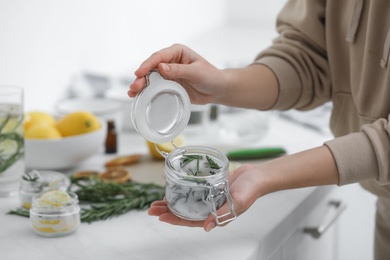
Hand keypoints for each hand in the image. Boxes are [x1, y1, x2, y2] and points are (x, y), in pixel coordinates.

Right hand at [128, 44, 226, 104]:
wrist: (218, 90)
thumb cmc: (211, 76)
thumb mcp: (196, 72)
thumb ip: (179, 70)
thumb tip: (161, 67)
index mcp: (177, 52)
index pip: (159, 56)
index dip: (147, 64)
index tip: (139, 72)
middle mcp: (171, 61)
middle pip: (151, 67)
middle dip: (142, 76)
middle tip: (135, 85)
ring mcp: (169, 74)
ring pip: (151, 77)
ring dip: (141, 84)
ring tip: (133, 92)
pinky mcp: (169, 85)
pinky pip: (155, 87)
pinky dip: (147, 91)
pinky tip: (138, 95)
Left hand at [148, 164, 264, 231]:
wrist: (257, 176)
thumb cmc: (251, 190)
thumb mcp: (238, 203)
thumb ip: (222, 214)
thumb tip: (206, 227)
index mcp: (216, 216)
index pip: (191, 221)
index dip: (175, 219)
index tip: (161, 216)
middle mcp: (210, 209)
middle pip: (184, 213)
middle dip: (167, 212)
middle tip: (151, 209)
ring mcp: (208, 198)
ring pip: (186, 203)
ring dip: (171, 203)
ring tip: (156, 202)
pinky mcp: (209, 188)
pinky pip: (192, 191)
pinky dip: (181, 191)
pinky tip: (172, 190)